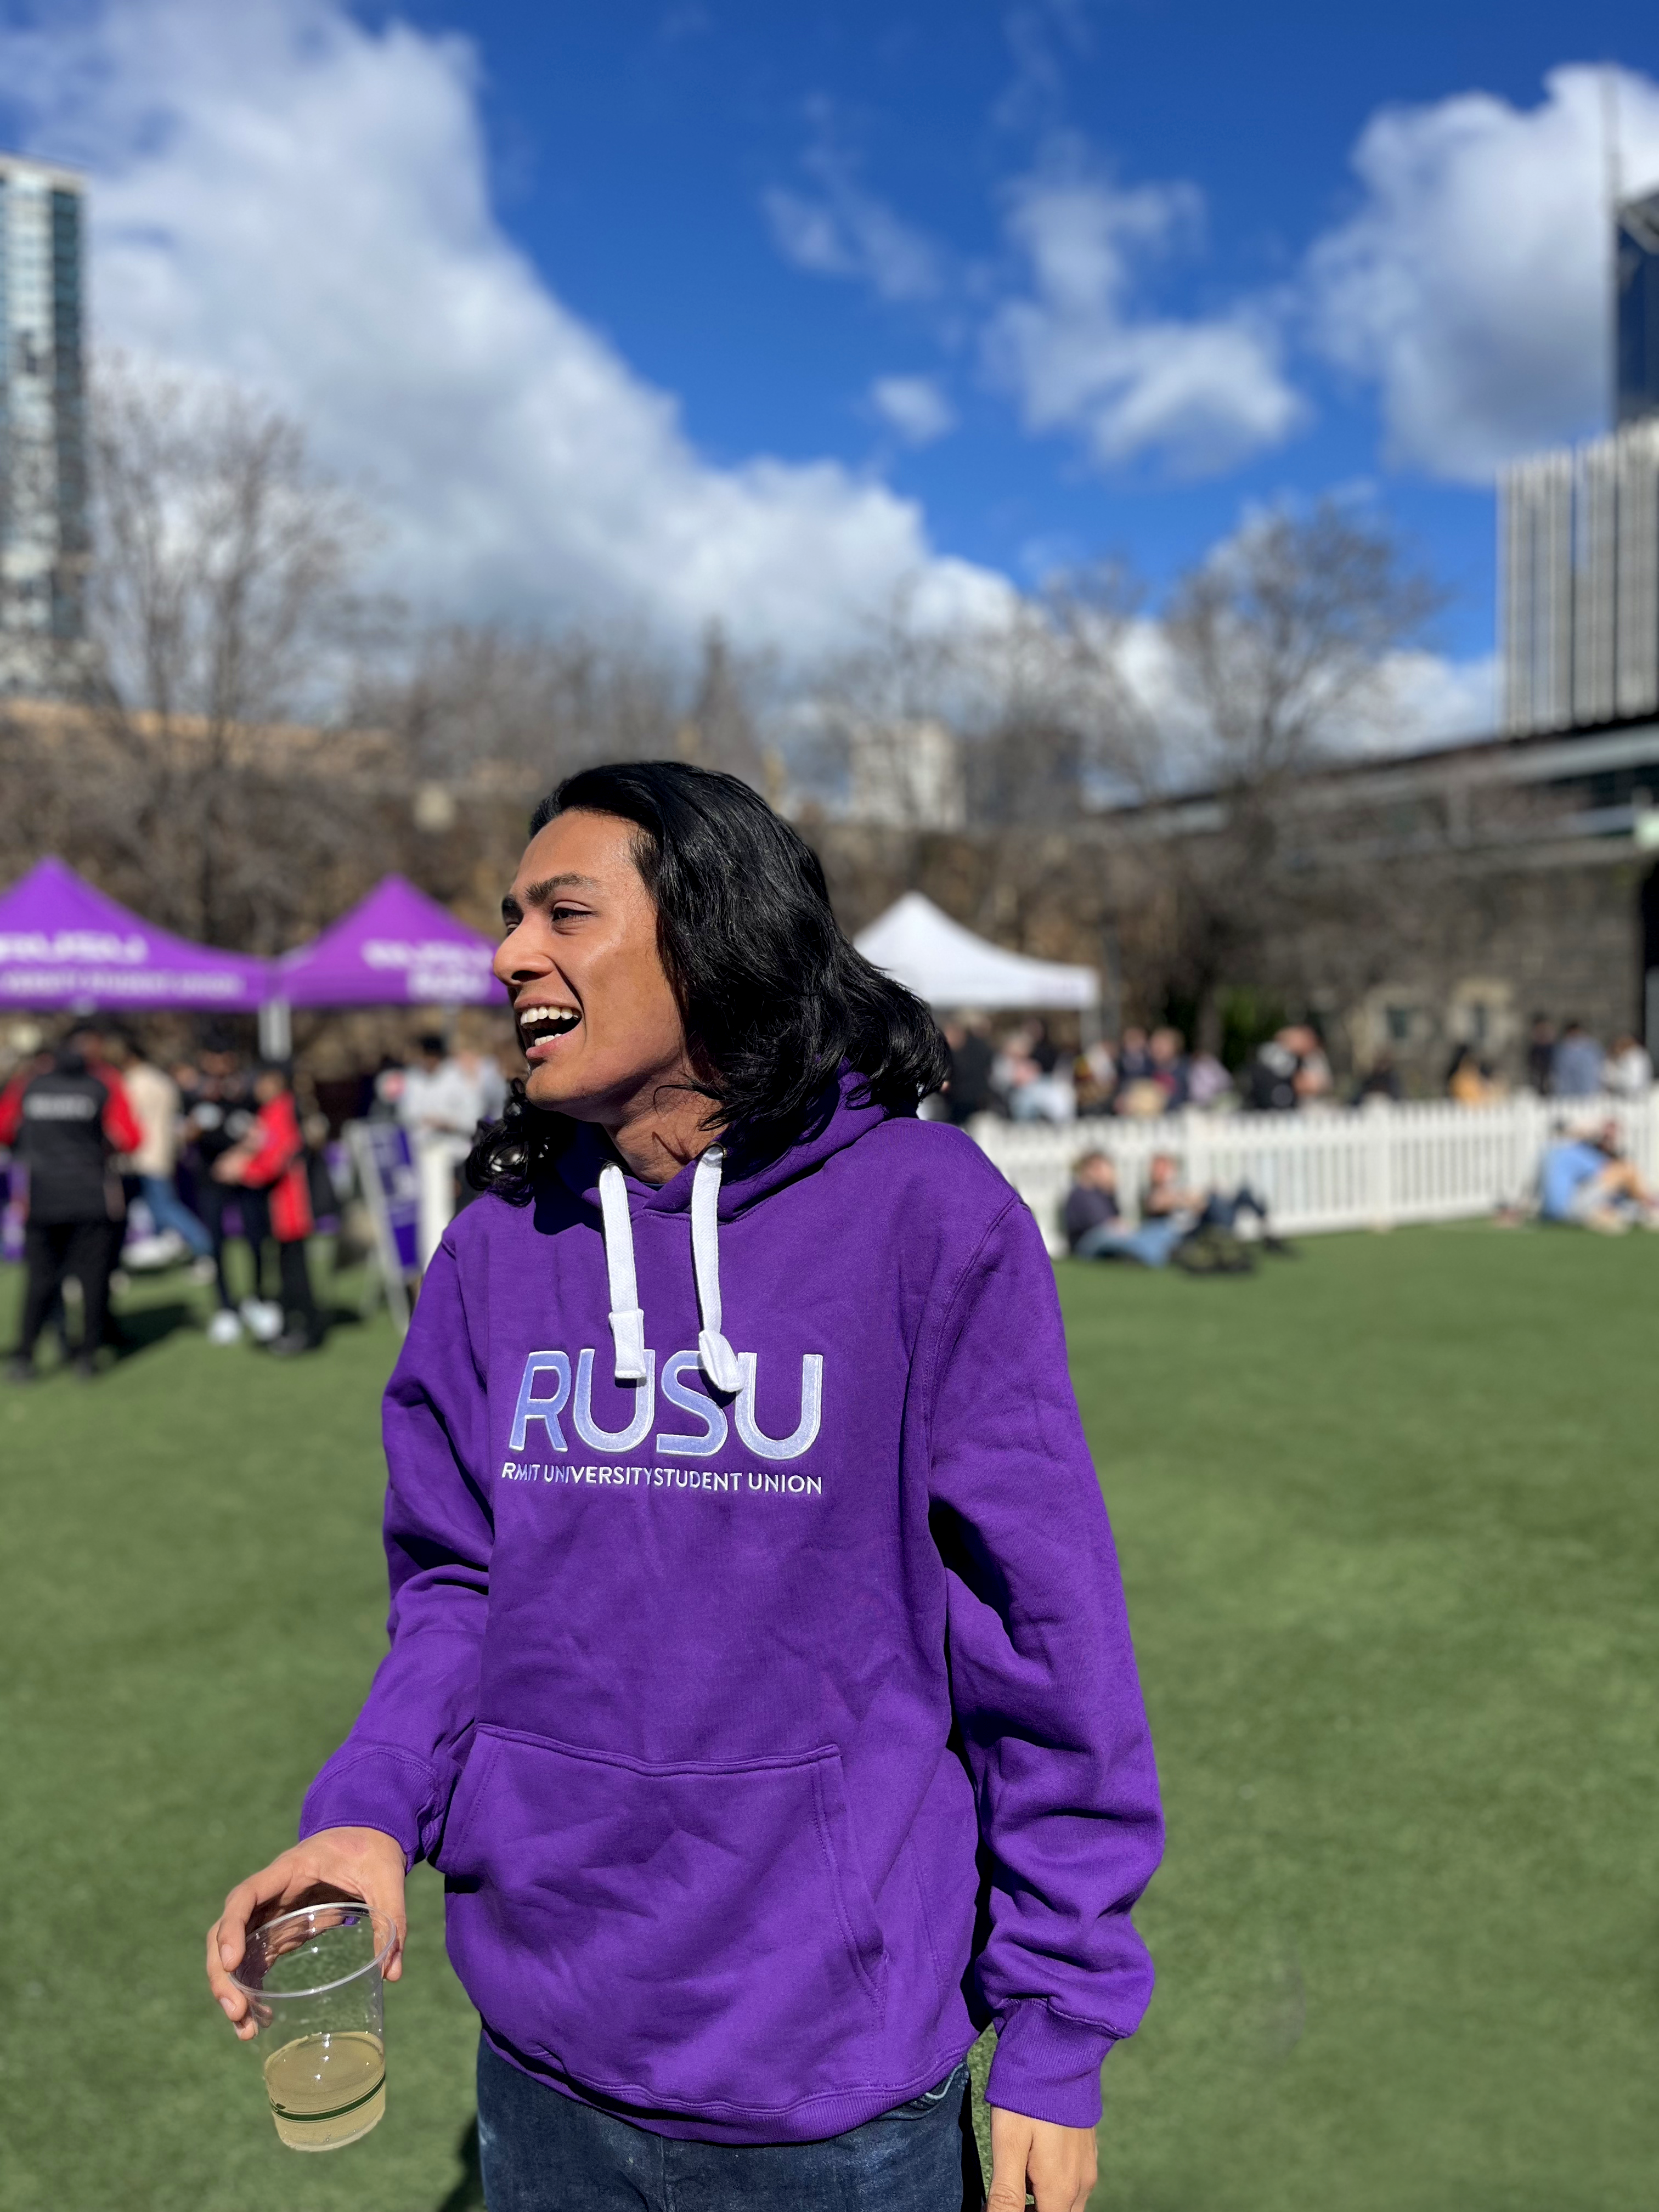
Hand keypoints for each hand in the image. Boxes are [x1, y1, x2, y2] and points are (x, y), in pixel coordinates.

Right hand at [205, 1827, 406, 2039]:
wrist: (368, 1831)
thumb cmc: (372, 1848)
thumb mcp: (386, 1877)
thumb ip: (392, 1918)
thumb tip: (392, 1974)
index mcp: (288, 1870)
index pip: (244, 1897)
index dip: (231, 1928)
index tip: (231, 1962)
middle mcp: (270, 1893)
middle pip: (227, 1931)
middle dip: (223, 1973)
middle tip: (237, 2012)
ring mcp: (271, 1913)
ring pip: (235, 1951)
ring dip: (233, 1989)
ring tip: (245, 2030)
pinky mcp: (280, 1930)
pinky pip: (254, 1960)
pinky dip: (251, 1989)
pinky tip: (258, 2019)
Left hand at [987, 2106, 1096, 2211]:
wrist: (1059, 2048)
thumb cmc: (1027, 2096)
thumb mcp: (1008, 2144)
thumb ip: (1006, 2194)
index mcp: (1060, 2189)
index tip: (1003, 2199)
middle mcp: (1081, 2183)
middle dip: (1033, 2210)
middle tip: (1007, 2190)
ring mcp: (1088, 2165)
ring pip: (1067, 2201)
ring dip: (1044, 2199)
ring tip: (1018, 2172)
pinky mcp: (1088, 2148)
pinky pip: (1074, 2180)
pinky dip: (1055, 2182)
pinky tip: (1036, 2157)